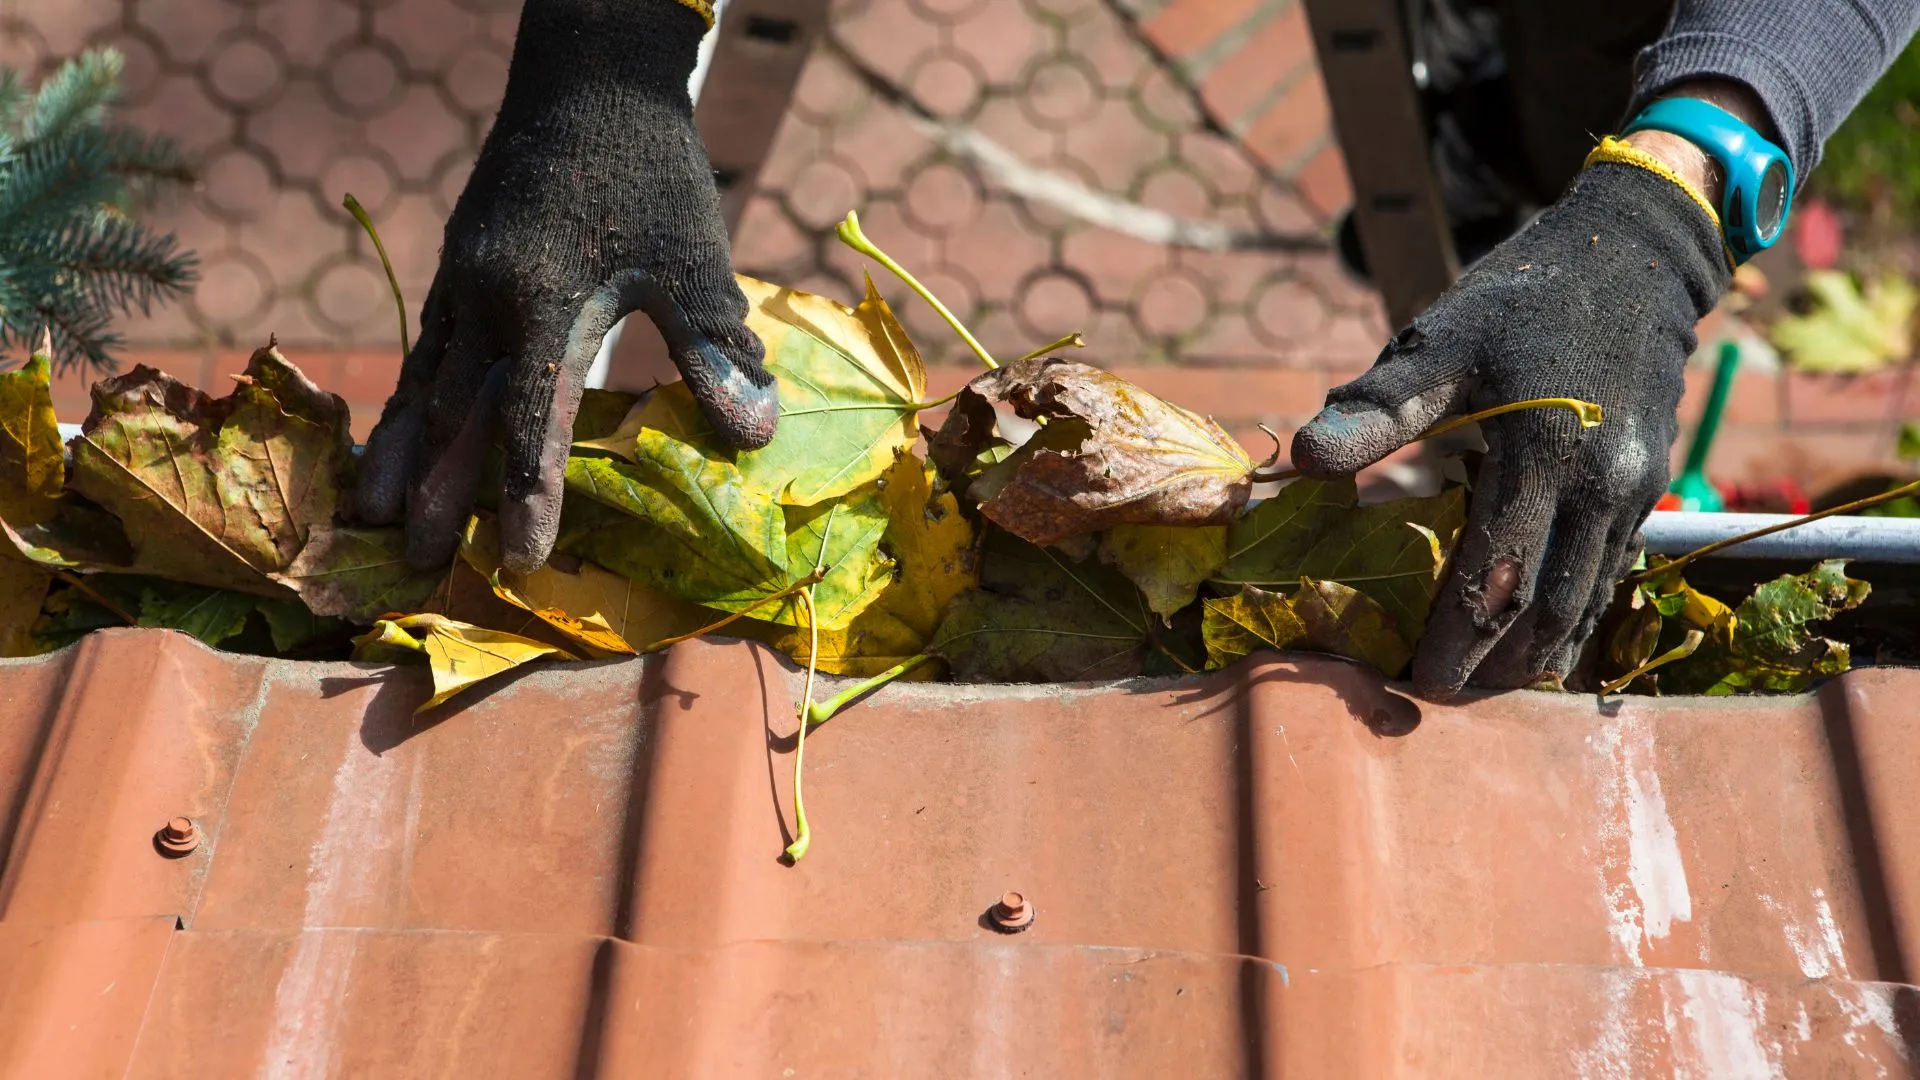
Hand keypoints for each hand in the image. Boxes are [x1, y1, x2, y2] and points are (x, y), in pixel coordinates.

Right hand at [358, 0, 775, 573]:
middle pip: (456, 413)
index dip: (527, 495)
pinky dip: (408, 400)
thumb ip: (714, 349)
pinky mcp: (457, 268)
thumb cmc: (649, 171)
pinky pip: (425, 349)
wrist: (588, 77)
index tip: (523, 560)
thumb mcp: (694, 259)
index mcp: (541, 301)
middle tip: (413, 563)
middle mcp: (484, 298)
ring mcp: (461, 282)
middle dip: (437, 490)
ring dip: (400, 451)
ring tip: (370, 512)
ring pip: (425, 382)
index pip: (531, 421)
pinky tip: (398, 434)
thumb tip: (753, 435)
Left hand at [1291, 156, 1730, 699]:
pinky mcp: (1645, 490)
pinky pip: (1608, 576)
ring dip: (1535, 656)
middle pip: (1548, 609)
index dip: (1456, 638)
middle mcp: (1600, 483)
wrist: (1634, 258)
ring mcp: (1633, 492)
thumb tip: (1304, 461)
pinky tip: (1533, 645)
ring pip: (1587, 603)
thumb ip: (1378, 408)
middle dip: (1494, 667)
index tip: (1413, 680)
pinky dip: (1571, 620)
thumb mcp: (1441, 339)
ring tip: (1480, 688)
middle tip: (1438, 699)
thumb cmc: (1522, 298)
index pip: (1497, 575)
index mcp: (1543, 450)